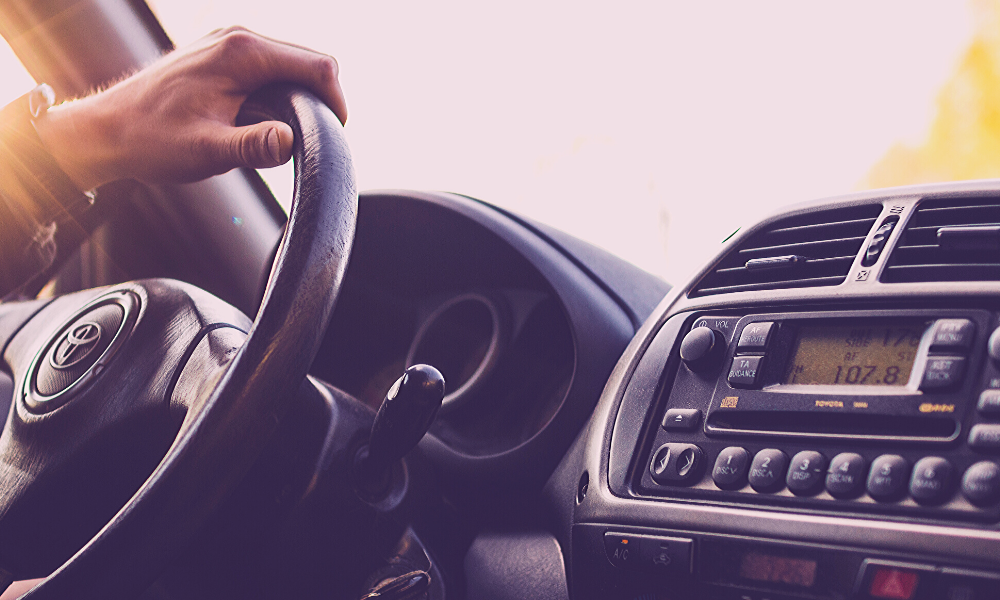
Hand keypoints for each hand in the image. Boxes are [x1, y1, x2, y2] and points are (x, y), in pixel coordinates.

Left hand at [33, 27, 347, 190]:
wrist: (107, 130)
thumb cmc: (152, 140)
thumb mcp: (207, 150)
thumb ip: (253, 146)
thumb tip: (291, 142)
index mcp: (242, 53)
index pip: (318, 66)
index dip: (336, 101)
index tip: (334, 135)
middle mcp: (238, 38)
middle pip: (310, 61)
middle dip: (321, 99)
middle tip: (314, 142)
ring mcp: (229, 44)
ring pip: (292, 64)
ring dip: (301, 97)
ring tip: (288, 134)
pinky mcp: (223, 56)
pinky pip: (271, 68)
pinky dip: (282, 93)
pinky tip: (266, 122)